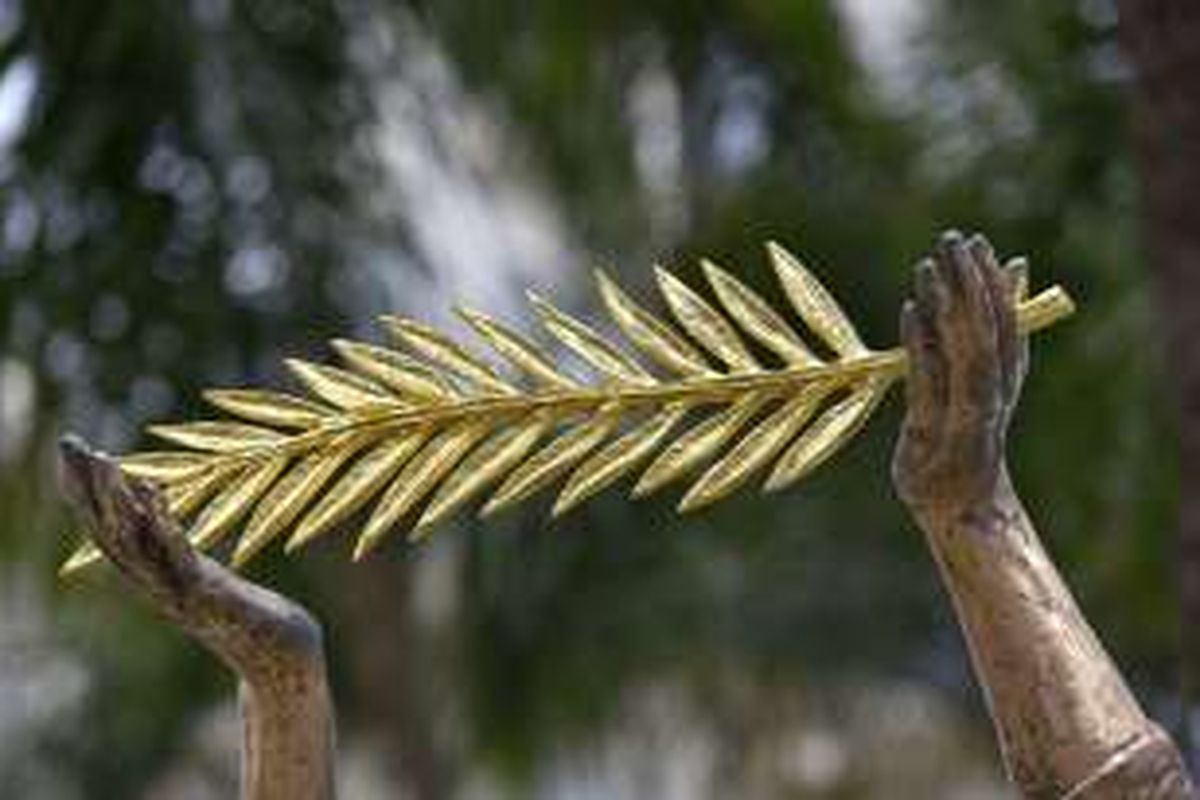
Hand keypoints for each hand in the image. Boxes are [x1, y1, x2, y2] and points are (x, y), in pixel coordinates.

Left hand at [891, 231, 1027, 526]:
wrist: (961, 514)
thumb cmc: (959, 454)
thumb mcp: (967, 402)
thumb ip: (965, 358)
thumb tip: (958, 315)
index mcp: (1001, 384)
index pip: (1006, 326)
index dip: (1000, 287)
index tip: (986, 248)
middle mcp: (989, 396)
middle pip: (988, 329)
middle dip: (974, 283)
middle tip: (957, 239)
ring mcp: (966, 414)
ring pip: (966, 349)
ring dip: (950, 304)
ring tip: (932, 262)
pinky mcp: (936, 432)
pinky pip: (932, 379)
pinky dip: (923, 342)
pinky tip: (911, 307)